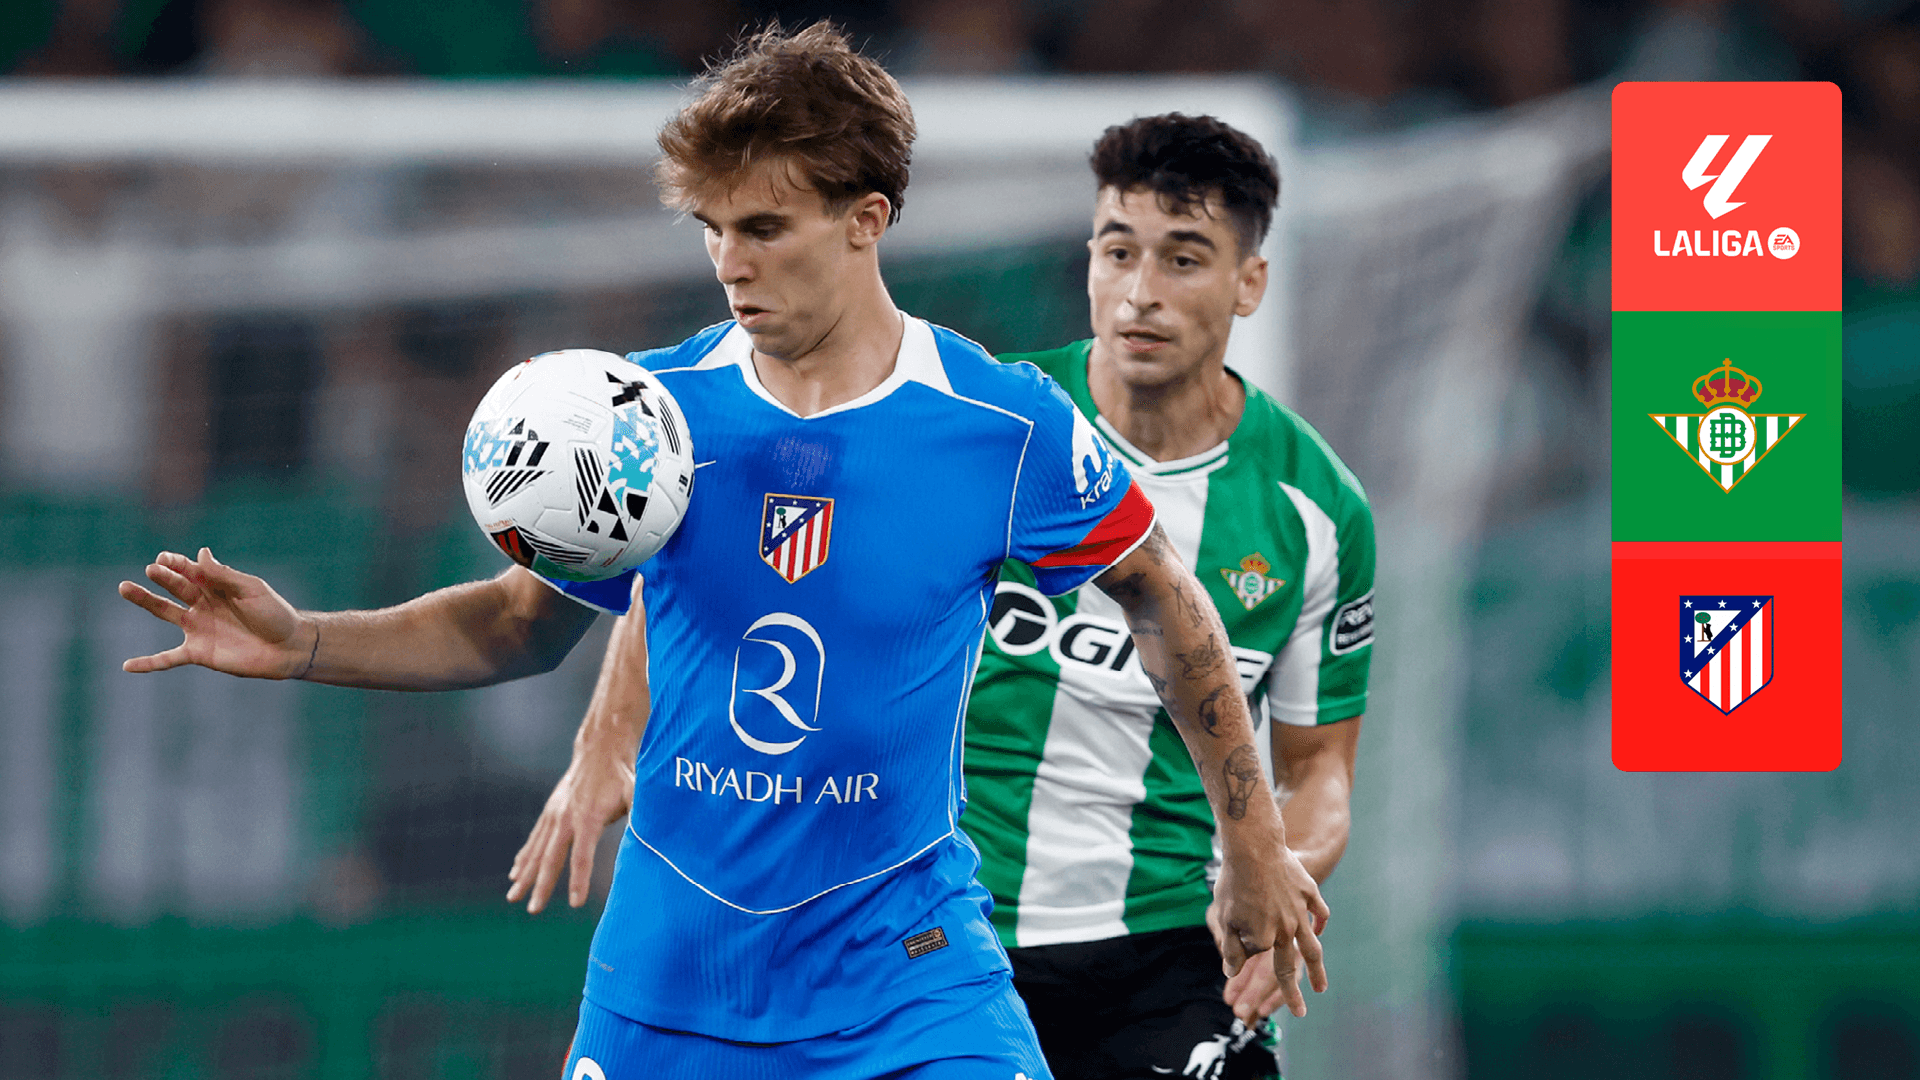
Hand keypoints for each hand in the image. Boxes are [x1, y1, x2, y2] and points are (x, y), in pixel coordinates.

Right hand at [118, 548, 311, 677]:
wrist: (288, 647)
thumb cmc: (274, 614)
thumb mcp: (251, 590)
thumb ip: (224, 575)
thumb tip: (200, 553)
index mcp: (216, 585)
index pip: (190, 570)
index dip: (176, 563)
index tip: (163, 558)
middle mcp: (203, 604)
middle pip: (175, 587)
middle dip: (161, 577)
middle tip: (149, 569)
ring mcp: (198, 628)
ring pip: (165, 612)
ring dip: (145, 600)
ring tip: (124, 587)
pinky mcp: (199, 652)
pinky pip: (169, 658)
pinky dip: (149, 663)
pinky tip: (127, 666)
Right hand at [506, 736, 634, 912]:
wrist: (601, 748)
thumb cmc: (623, 775)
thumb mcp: (637, 793)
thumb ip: (640, 816)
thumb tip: (652, 837)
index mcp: (588, 817)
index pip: (581, 856)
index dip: (579, 881)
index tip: (575, 903)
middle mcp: (565, 817)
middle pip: (551, 858)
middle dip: (540, 885)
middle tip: (533, 909)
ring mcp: (554, 813)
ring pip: (536, 850)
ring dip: (524, 874)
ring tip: (513, 896)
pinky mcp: (551, 810)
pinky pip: (534, 838)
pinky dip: (524, 856)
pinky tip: (515, 871)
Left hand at [1208, 841, 1329, 1017]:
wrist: (1254, 847)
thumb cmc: (1234, 882)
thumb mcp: (1224, 917)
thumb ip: (1231, 948)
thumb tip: (1232, 972)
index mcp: (1265, 938)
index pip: (1256, 955)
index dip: (1245, 946)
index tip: (1237, 930)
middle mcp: (1286, 930)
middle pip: (1289, 967)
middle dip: (1293, 994)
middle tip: (1300, 1012)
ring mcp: (1300, 911)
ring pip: (1312, 946)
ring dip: (1317, 970)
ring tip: (1321, 987)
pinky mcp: (1308, 891)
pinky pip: (1319, 911)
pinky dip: (1320, 921)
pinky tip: (1319, 929)